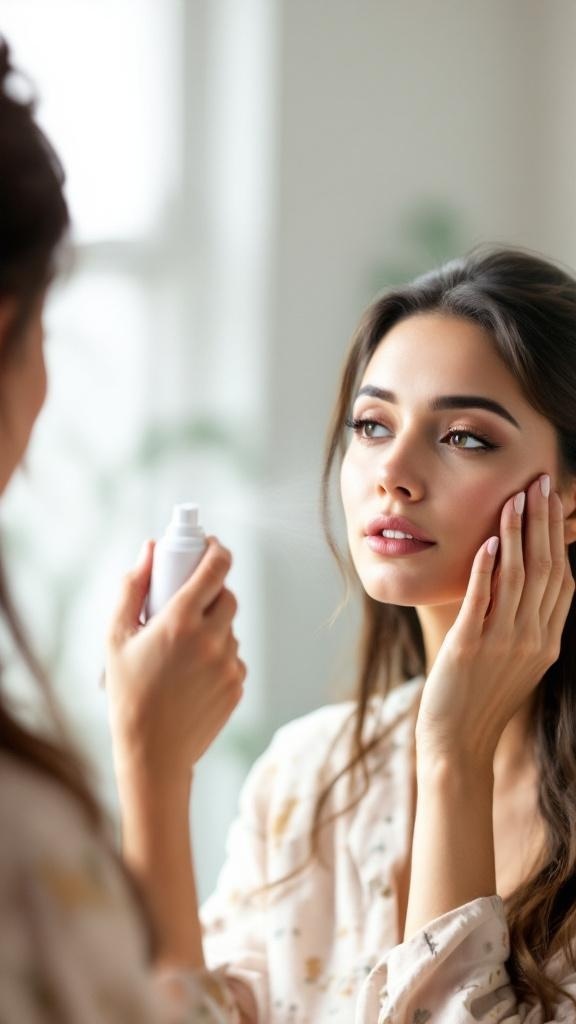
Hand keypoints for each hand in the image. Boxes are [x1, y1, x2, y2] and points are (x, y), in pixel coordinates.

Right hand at [105, 536, 245, 782]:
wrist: (153, 754)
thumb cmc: (127, 693)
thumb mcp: (116, 637)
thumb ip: (132, 588)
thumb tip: (150, 549)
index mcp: (181, 621)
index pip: (216, 568)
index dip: (215, 550)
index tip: (208, 546)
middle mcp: (212, 639)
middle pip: (228, 595)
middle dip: (212, 591)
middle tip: (188, 600)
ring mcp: (229, 664)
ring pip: (230, 628)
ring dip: (213, 627)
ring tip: (181, 650)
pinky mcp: (238, 685)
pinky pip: (233, 657)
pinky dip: (217, 656)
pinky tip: (191, 674)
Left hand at [415, 474, 574, 766]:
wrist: (459, 743)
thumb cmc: (482, 698)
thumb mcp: (517, 660)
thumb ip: (525, 622)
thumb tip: (520, 579)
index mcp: (548, 640)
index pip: (563, 577)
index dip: (559, 535)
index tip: (554, 500)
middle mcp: (534, 639)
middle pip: (546, 568)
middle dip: (543, 521)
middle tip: (541, 482)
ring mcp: (504, 643)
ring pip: (519, 578)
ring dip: (518, 534)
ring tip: (515, 498)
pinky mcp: (471, 648)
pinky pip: (483, 601)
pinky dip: (487, 569)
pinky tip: (489, 543)